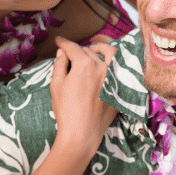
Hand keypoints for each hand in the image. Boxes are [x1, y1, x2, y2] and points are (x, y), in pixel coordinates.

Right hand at [50, 36, 117, 153]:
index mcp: (85, 64)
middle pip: (89, 52)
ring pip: (109, 56)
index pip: (73, 48)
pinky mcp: (119, 89)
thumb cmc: (66, 110)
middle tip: (70, 53)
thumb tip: (62, 53)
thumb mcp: (56, 85)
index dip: (64, 43)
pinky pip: (119, 70)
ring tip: (95, 50)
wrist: (82, 133)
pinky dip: (114, 64)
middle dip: (78, 50)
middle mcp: (102, 67)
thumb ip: (59, 65)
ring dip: (101, 50)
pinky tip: (106, 65)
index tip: (59, 41)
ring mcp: (113, 78)